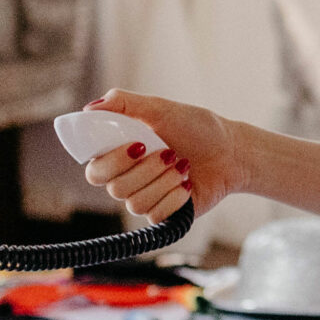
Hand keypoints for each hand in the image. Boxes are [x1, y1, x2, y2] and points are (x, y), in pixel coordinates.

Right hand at [79, 90, 237, 221]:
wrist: (230, 152)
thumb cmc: (196, 127)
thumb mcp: (161, 108)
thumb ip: (124, 103)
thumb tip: (89, 109)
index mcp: (119, 154)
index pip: (94, 170)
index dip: (112, 162)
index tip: (138, 145)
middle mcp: (127, 179)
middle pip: (113, 188)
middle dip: (144, 170)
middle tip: (168, 152)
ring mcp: (143, 198)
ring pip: (134, 203)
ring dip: (164, 181)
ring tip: (183, 165)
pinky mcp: (162, 214)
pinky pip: (154, 215)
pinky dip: (174, 196)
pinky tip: (187, 184)